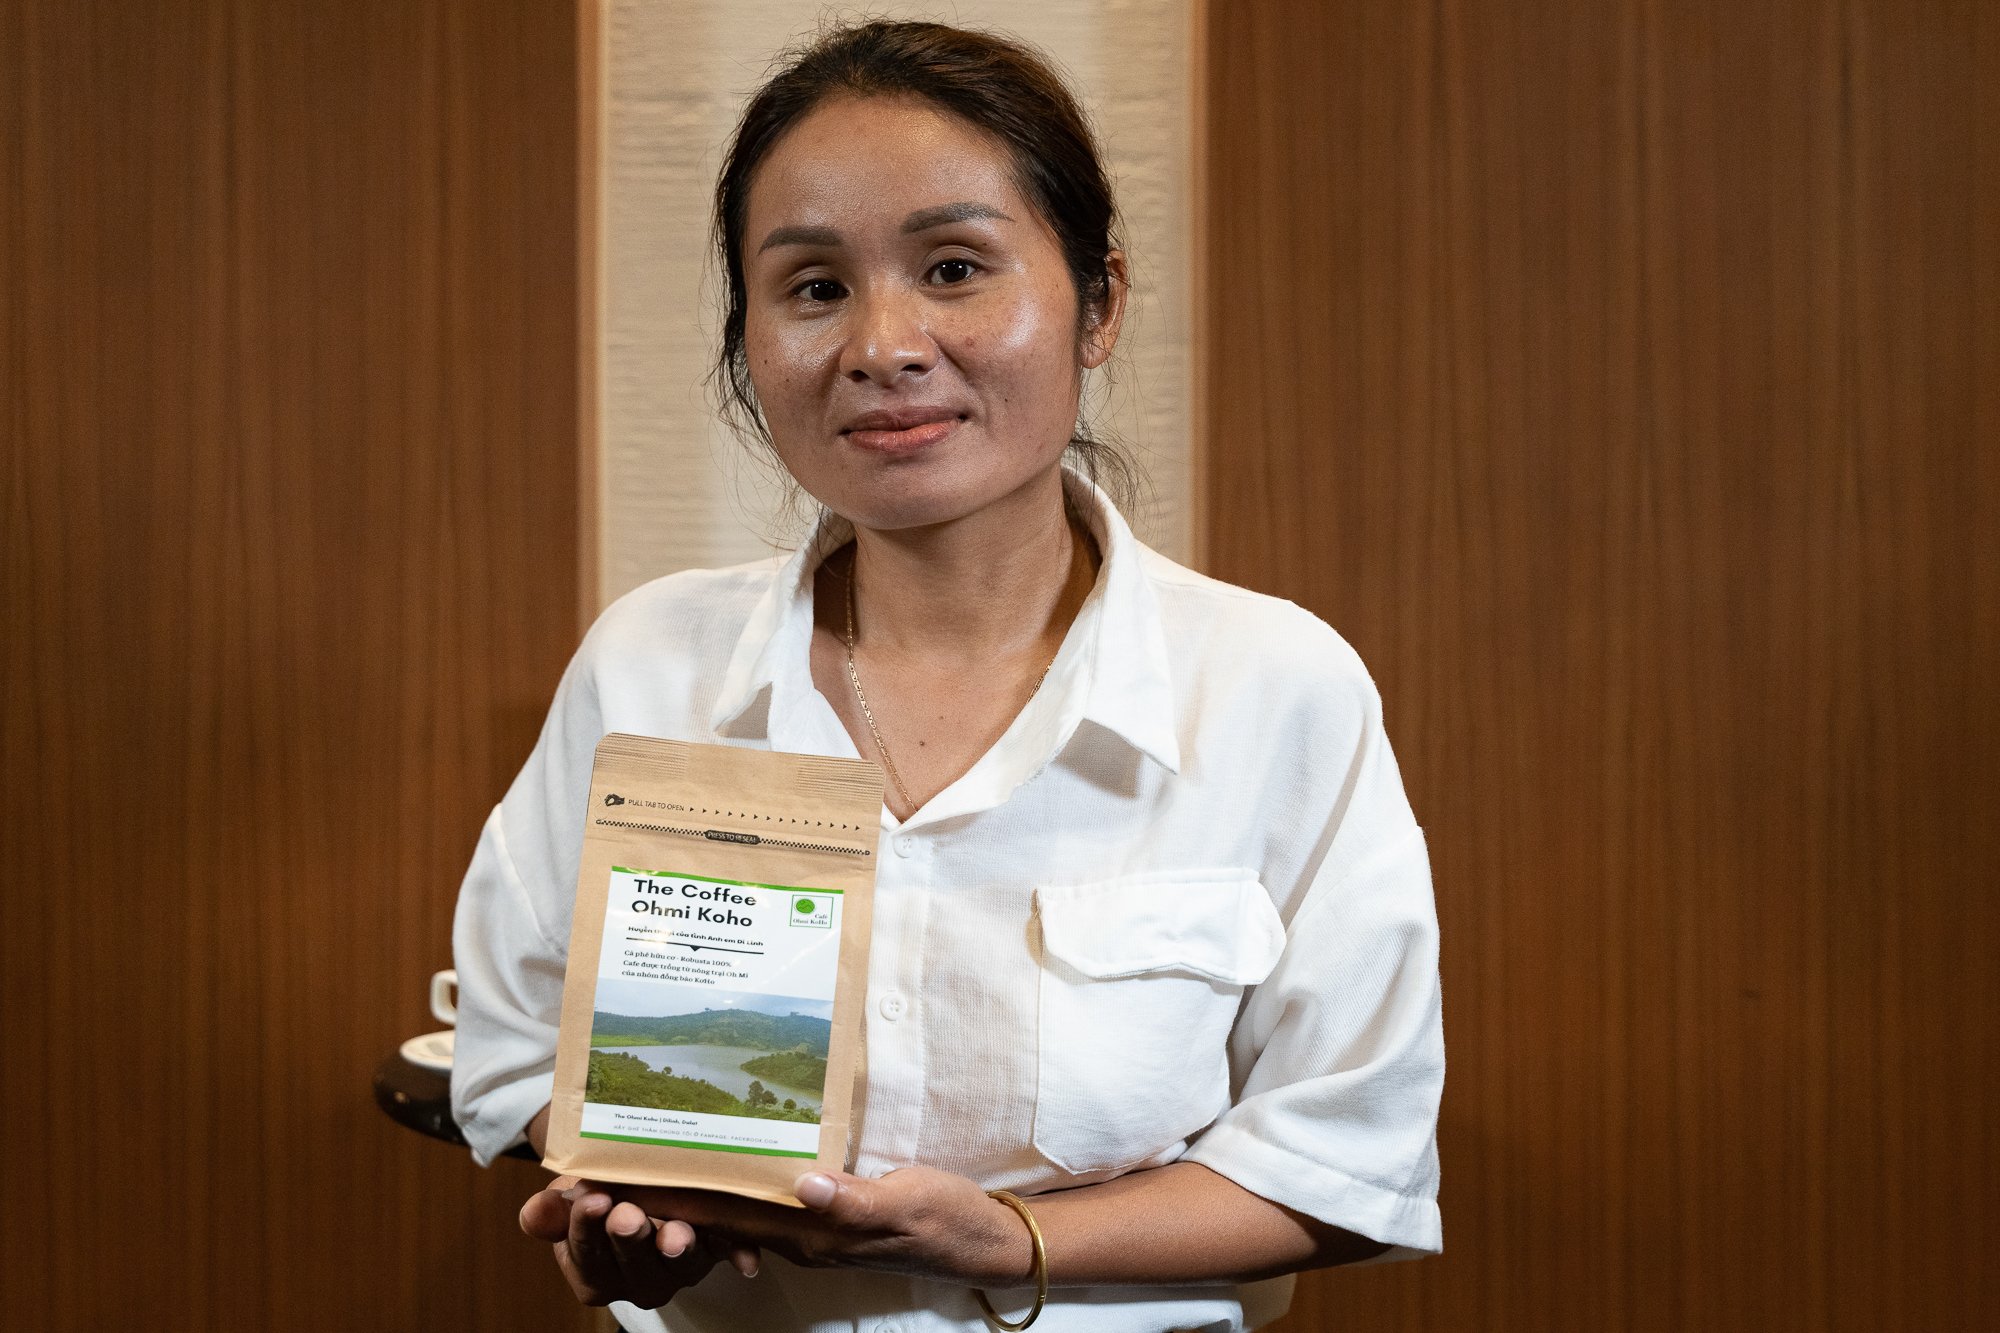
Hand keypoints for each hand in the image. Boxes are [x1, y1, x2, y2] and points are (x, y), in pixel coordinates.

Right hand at [521, 1176, 761, 1308]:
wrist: (638, 1185)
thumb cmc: (602, 1196)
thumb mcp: (570, 1201)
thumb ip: (551, 1212)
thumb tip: (533, 1213)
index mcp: (596, 1274)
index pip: (585, 1255)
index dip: (585, 1228)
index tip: (591, 1199)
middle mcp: (638, 1280)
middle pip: (634, 1264)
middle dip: (631, 1238)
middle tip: (627, 1213)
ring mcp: (679, 1268)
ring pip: (680, 1264)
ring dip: (678, 1248)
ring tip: (675, 1232)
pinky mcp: (714, 1250)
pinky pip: (727, 1253)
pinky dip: (736, 1253)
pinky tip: (745, 1257)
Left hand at [604, 1166, 1035, 1287]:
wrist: (980, 1237)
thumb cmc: (945, 1218)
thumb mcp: (907, 1202)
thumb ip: (854, 1200)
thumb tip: (801, 1183)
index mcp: (809, 1231)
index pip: (725, 1214)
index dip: (672, 1198)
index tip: (621, 1179)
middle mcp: (798, 1232)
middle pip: (716, 1212)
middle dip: (660, 1193)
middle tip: (601, 1167)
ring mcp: (809, 1224)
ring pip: (732, 1206)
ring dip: (686, 1186)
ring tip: (634, 1158)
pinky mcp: (824, 1212)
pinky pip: (761, 1199)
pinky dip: (728, 1181)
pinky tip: (712, 1157)